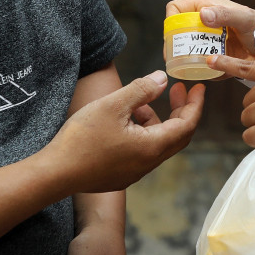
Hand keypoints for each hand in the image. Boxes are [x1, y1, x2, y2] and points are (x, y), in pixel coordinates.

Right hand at [45, 72, 203, 191]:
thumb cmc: (83, 137)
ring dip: (157, 121)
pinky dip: (143, 132)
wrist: (56, 173)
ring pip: (157, 143)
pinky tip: (124, 120)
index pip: (187, 125)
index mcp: (152, 147)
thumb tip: (162, 79)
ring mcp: (135, 172)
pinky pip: (143, 151)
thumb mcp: (113, 105)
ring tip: (140, 102)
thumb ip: (141, 90)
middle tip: (178, 90)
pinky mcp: (121, 175)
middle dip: (181, 111)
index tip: (198, 87)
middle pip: (177, 136)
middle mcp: (149, 163)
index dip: (195, 104)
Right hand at [166, 0, 254, 63]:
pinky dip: (199, 70)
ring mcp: (205, 41)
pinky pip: (197, 64)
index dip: (170, 20)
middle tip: (175, 58)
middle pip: (175, 32)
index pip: (176, 8)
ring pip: (183, 49)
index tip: (174, 36)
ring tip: (187, 67)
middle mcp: (202, 23)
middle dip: (173, 45)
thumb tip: (203, 14)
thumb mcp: (245, 18)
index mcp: (206, 7)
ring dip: (183, 59)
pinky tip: (206, 73)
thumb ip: (226, 14)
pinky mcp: (211, 56)